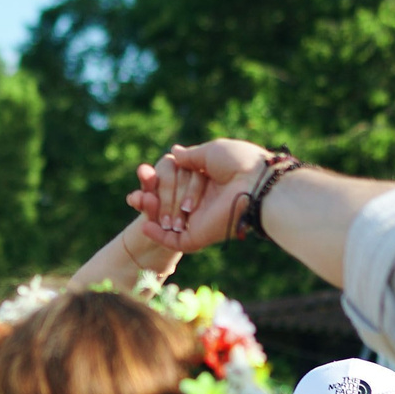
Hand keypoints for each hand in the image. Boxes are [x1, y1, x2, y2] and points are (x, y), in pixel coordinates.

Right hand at [131, 140, 272, 250]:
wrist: (255, 184)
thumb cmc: (239, 163)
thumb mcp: (211, 151)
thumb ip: (190, 156)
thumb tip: (173, 152)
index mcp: (205, 181)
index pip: (174, 182)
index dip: (157, 180)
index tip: (144, 173)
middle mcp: (201, 201)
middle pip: (167, 201)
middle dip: (152, 196)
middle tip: (139, 192)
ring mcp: (199, 220)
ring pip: (167, 220)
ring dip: (152, 212)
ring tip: (142, 201)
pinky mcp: (198, 236)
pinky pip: (174, 241)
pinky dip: (157, 235)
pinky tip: (146, 224)